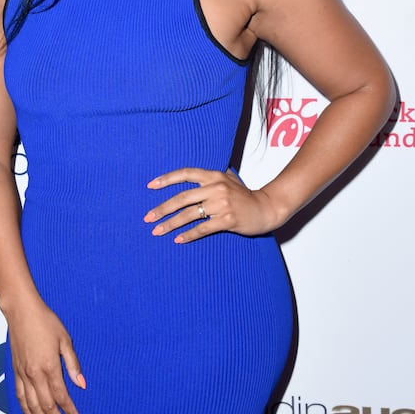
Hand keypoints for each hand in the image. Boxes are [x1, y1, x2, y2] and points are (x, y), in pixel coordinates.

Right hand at [7, 300, 85, 413]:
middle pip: (47, 406)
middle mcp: (34, 374)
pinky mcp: (16, 371)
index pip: (62, 397)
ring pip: (32, 405)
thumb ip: (72, 364)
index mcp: (49, 366)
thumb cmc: (45, 322)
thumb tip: (82, 384)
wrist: (21, 311)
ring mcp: (23, 374)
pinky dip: (25, 409)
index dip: (70, 413)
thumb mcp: (65, 340)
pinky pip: (20, 395)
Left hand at [144, 167, 276, 242]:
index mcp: (214, 176)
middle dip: (162, 208)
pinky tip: (178, 239)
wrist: (266, 208)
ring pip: (190, 215)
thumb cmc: (245, 195)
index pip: (186, 173)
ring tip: (157, 231)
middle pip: (182, 198)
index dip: (167, 179)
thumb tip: (189, 177)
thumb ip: (209, 178)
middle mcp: (216, 187)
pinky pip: (203, 228)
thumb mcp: (228, 179)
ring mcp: (222, 204)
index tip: (150, 186)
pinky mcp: (228, 219)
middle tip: (148, 217)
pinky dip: (189, 235)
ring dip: (171, 224)